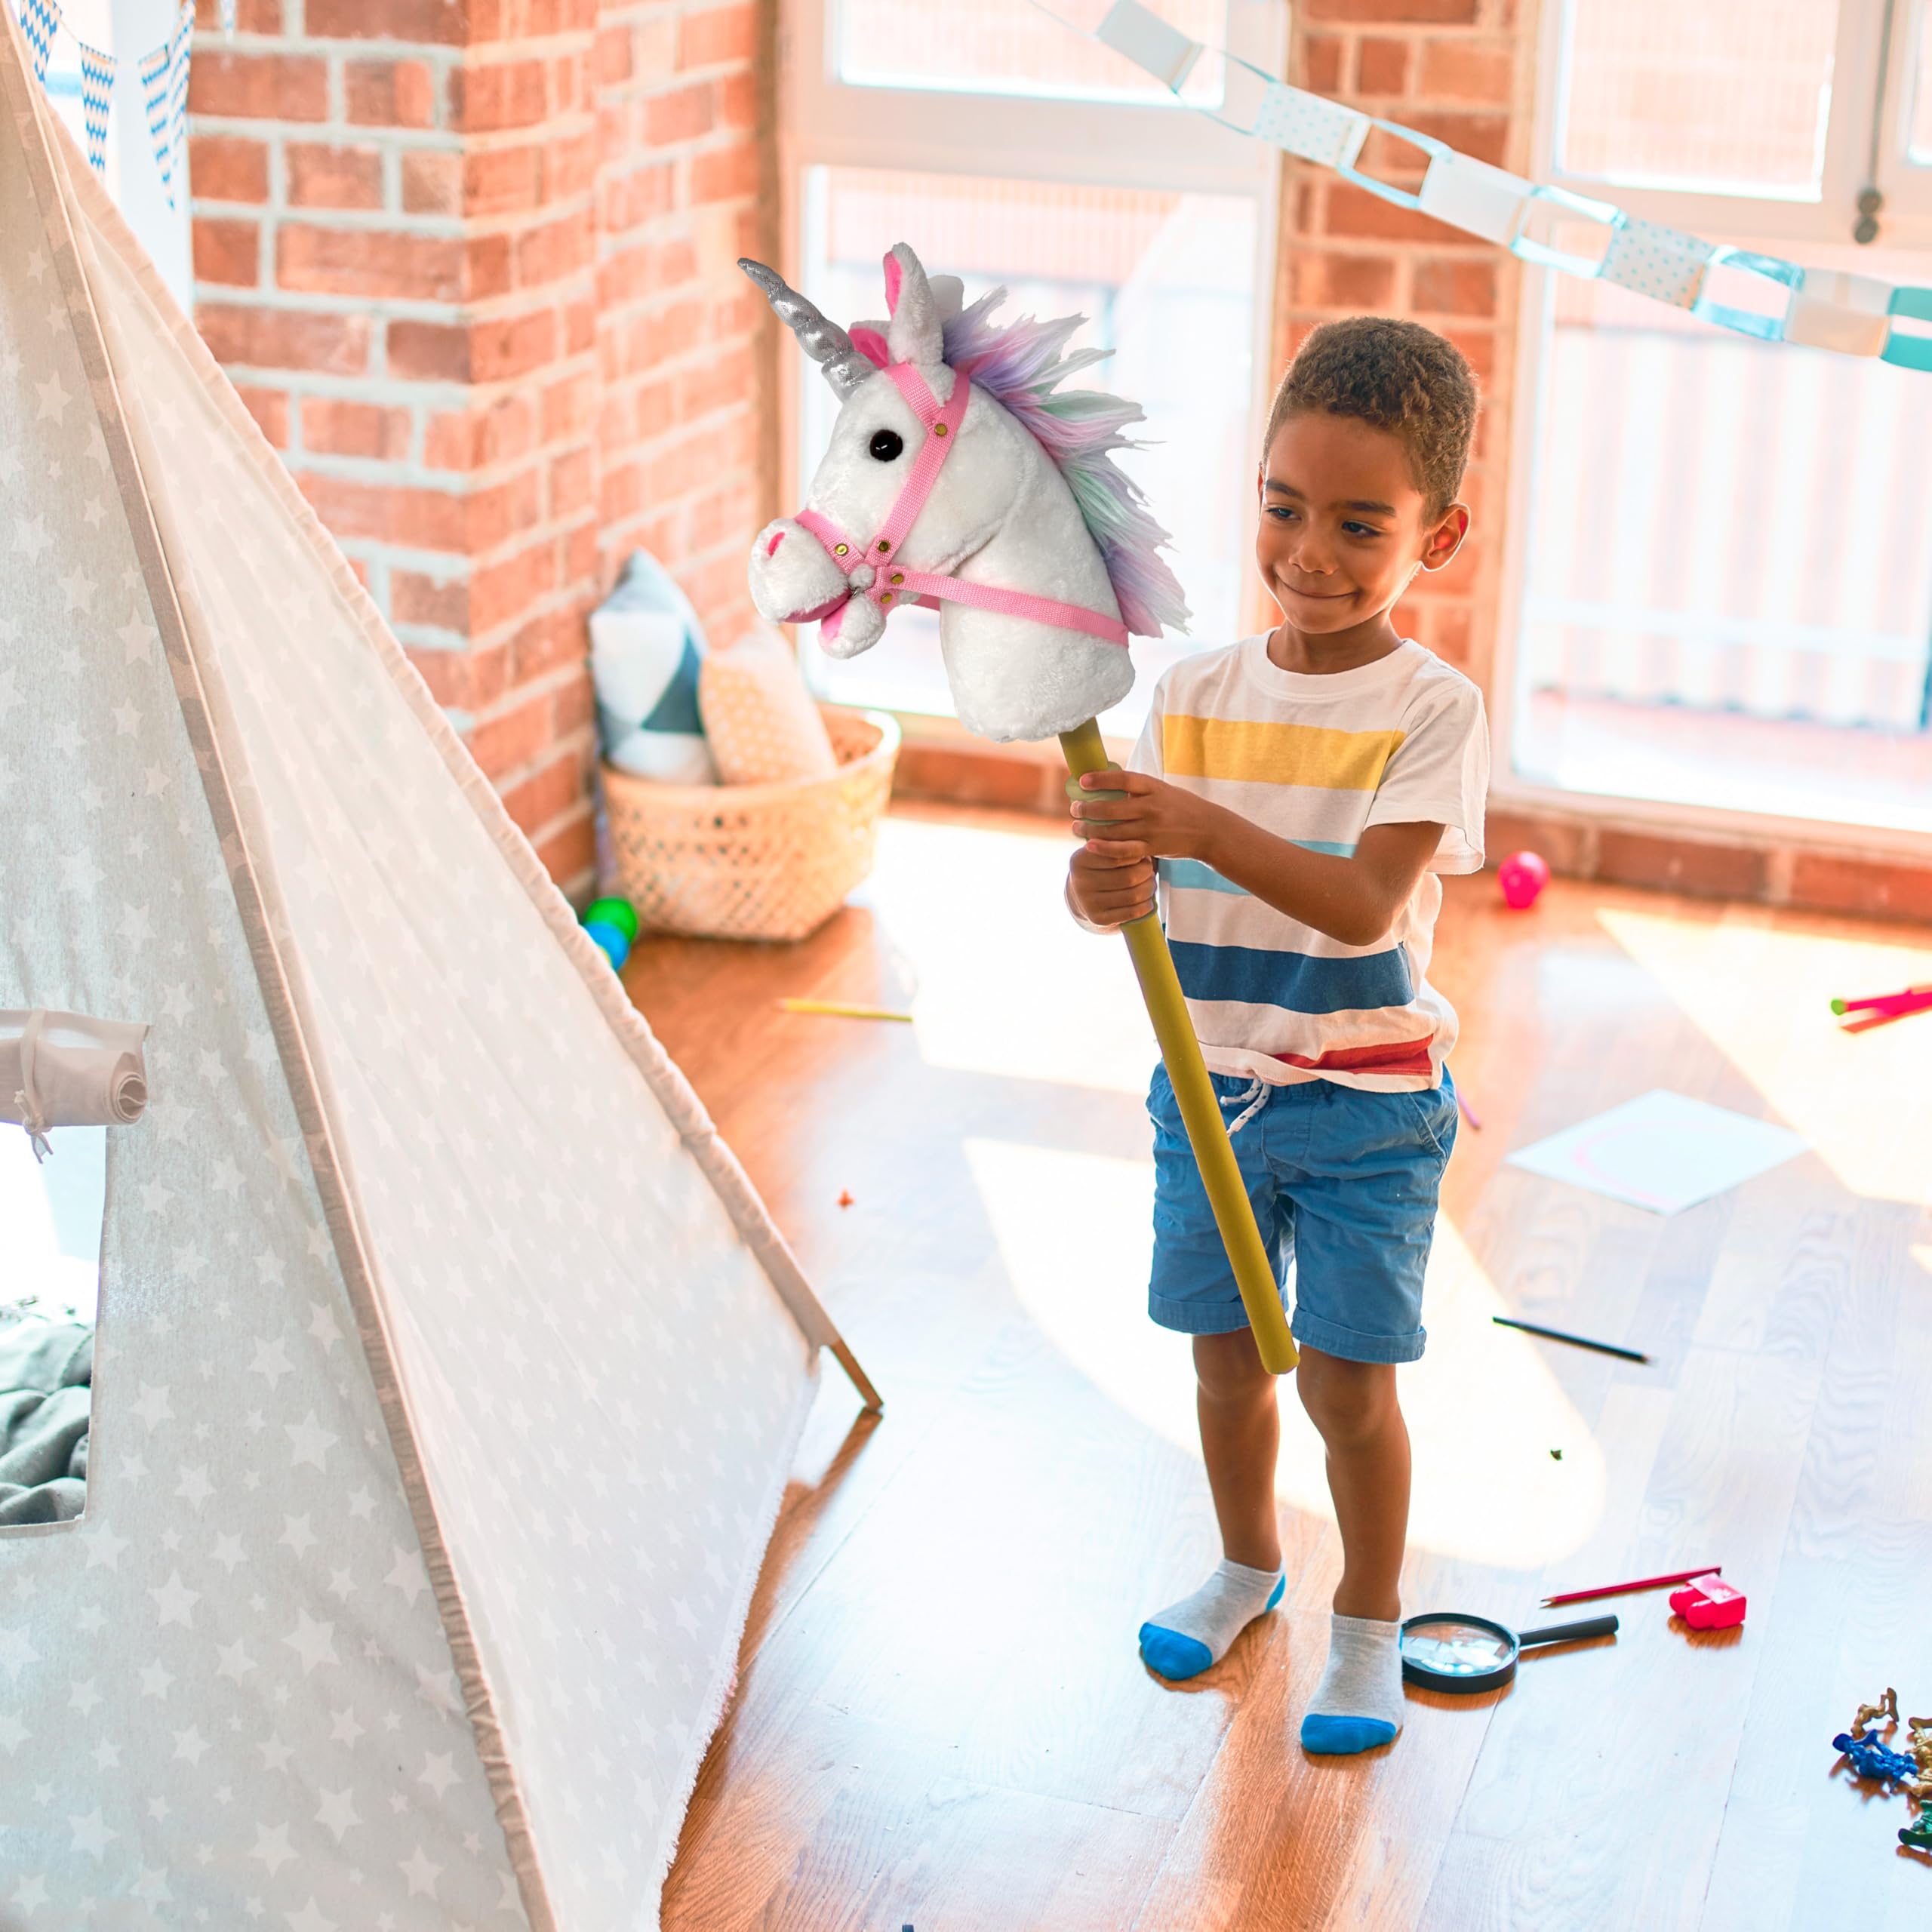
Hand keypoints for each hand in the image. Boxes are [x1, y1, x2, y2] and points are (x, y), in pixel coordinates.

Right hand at [1068, 840, 1153, 927]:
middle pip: (1128, 877)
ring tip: (1151, 883)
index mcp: (1079, 859)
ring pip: (1133, 895)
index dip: (1136, 853)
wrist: (1083, 897)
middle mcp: (1079, 882)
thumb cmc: (1101, 867)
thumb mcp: (1100, 851)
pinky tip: (1148, 900)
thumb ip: (1115, 841)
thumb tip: (1142, 834)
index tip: (1142, 851)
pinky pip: (1131, 912)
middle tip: (1150, 869)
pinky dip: (1146, 906)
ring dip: (1148, 888)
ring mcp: (1087, 903)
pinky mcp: (1098, 919)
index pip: (1117, 854)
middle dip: (1146, 872)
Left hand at [1069, 769, 1218, 864]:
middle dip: (1087, 809)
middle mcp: (1151, 807)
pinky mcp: (1152, 848)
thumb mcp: (1161, 790)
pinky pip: (1123, 850)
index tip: (1082, 780)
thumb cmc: (1180, 807)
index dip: (1100, 779)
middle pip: (1111, 808)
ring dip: (1089, 829)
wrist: (1209, 830)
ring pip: (1112, 830)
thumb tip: (1104, 783)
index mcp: (1153, 787)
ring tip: (1076, 827)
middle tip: (1074, 808)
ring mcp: (1151, 829)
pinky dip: (1104, 849)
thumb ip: (1137, 789)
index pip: (1123, 779)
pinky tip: (1089, 846)